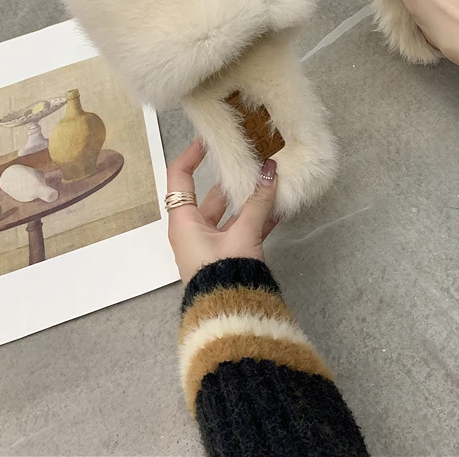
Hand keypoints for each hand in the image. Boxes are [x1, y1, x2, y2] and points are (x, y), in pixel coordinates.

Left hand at [166, 140, 279, 283]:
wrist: (230, 317)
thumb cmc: (224, 272)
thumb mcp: (243, 234)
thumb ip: (259, 202)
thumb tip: (271, 169)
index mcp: (184, 222)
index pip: (179, 177)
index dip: (191, 154)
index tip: (209, 140)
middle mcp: (193, 231)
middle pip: (211, 195)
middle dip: (233, 179)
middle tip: (253, 160)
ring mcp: (211, 245)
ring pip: (230, 213)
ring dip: (250, 200)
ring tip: (271, 182)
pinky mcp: (227, 256)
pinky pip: (242, 230)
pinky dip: (257, 219)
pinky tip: (279, 208)